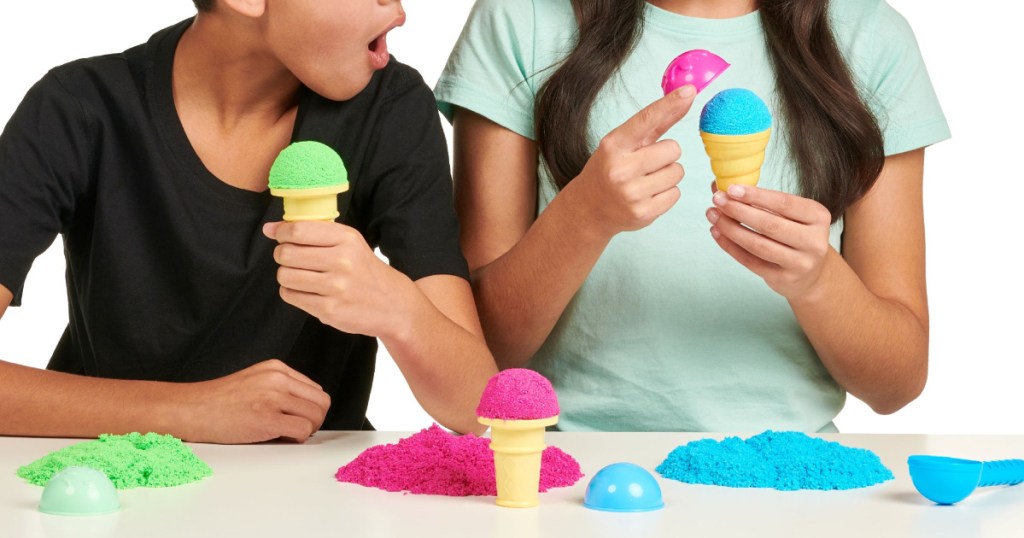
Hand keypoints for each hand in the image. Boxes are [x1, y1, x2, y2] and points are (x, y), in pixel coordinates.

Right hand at [183, 359, 330, 443]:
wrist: (191, 409)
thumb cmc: (219, 401)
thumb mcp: (254, 381)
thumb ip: (280, 388)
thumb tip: (306, 409)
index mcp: (276, 368)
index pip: (315, 389)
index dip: (311, 408)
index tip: (300, 418)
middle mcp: (278, 379)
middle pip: (321, 402)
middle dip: (316, 420)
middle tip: (300, 430)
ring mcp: (273, 397)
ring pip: (315, 417)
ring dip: (307, 430)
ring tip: (289, 434)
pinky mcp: (267, 418)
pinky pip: (302, 430)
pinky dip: (298, 438)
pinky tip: (282, 438)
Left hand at [263, 220, 412, 337]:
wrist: (393, 305)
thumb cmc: (365, 271)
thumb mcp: (349, 244)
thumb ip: (312, 233)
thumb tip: (269, 229)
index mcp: (346, 239)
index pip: (298, 230)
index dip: (281, 233)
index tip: (280, 236)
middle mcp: (342, 261)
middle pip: (286, 253)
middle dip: (283, 255)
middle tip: (293, 259)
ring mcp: (335, 287)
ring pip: (285, 275)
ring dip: (287, 276)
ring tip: (302, 276)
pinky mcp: (329, 309)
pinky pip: (290, 295)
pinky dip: (293, 292)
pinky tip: (308, 291)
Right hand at [569, 85, 695, 235]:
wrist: (589, 209)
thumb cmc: (609, 169)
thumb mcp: (622, 143)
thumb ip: (654, 123)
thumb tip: (685, 96)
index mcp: (614, 145)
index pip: (646, 119)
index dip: (669, 104)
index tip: (689, 91)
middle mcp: (620, 169)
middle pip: (673, 149)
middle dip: (666, 155)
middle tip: (646, 164)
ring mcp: (631, 193)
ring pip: (677, 172)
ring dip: (667, 175)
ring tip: (646, 180)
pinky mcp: (643, 213)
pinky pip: (675, 194)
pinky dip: (666, 194)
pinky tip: (647, 195)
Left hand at [706, 183, 833, 299]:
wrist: (812, 273)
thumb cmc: (795, 235)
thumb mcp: (790, 215)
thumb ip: (760, 201)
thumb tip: (721, 186)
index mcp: (818, 216)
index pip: (784, 203)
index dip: (756, 196)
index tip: (731, 189)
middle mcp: (814, 241)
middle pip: (769, 224)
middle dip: (738, 210)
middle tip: (717, 200)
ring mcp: (800, 263)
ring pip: (758, 245)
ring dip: (730, 229)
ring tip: (713, 215)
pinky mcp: (783, 279)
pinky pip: (751, 261)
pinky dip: (730, 246)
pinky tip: (717, 233)